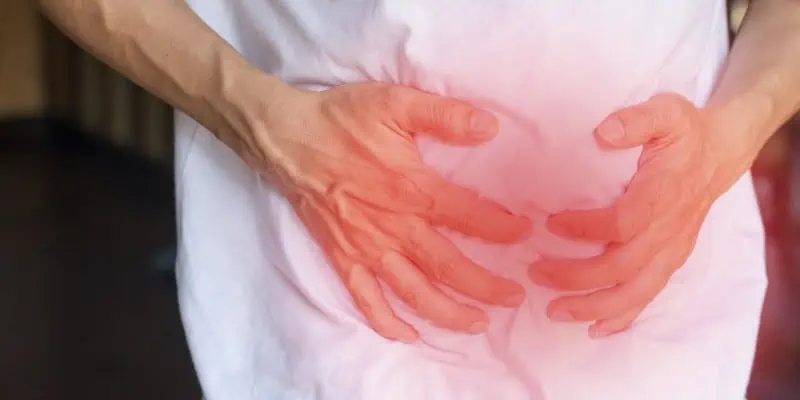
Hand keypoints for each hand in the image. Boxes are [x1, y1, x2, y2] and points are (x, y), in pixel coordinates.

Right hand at [240, 82, 530, 342]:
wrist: (286, 138)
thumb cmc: (341, 120)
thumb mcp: (395, 102)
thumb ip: (444, 116)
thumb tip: (490, 126)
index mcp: (409, 188)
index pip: (467, 216)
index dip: (500, 228)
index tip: (525, 234)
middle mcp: (391, 226)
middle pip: (446, 266)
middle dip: (484, 287)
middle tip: (514, 298)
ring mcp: (365, 247)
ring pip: (412, 291)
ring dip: (446, 313)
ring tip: (477, 324)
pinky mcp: (341, 257)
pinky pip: (364, 299)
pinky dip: (386, 321)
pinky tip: (408, 333)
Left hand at [528, 93, 752, 337]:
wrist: (721, 153)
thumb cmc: (686, 132)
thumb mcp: (665, 111)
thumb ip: (636, 119)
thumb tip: (604, 132)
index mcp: (663, 195)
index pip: (622, 223)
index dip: (585, 229)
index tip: (549, 223)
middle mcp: (669, 231)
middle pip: (622, 268)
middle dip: (576, 277)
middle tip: (535, 272)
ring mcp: (671, 250)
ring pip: (635, 293)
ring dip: (593, 306)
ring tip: (554, 310)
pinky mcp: (671, 260)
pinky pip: (648, 297)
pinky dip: (621, 317)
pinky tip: (594, 328)